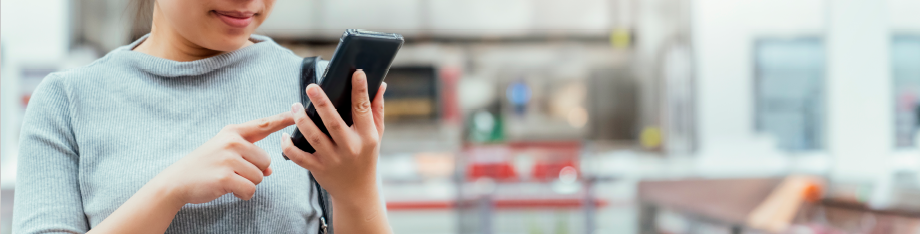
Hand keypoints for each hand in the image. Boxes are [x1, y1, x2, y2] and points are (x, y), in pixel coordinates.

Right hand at [151, 112, 294, 204]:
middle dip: (254, 171)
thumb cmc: (205, 165)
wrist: (178, 181)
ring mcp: (228, 159)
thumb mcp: (226, 153)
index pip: (263, 124)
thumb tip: (269, 170)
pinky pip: (250, 189)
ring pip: (259, 176)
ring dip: (247, 183)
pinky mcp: (225, 177)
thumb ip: (250, 156)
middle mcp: (232, 142)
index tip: (296, 112)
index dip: (282, 119)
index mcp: (233, 132)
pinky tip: (227, 188)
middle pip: (266, 160)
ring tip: (227, 178)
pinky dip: (242, 193)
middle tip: (233, 171)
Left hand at [281, 70, 385, 200]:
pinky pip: (299, 156)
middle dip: (322, 103)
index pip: (363, 109)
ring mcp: (333, 159)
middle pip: (333, 122)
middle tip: (311, 87)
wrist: (357, 191)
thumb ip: (376, 109)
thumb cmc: (366, 157)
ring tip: (294, 106)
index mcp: (367, 136)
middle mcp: (350, 147)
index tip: (356, 73)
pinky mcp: (318, 168)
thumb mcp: (376, 135)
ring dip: (302, 120)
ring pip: (314, 137)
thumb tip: (380, 84)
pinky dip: (289, 146)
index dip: (360, 90)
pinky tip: (284, 134)